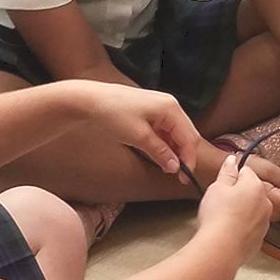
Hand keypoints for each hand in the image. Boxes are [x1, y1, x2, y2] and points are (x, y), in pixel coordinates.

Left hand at [69, 81, 200, 179]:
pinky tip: (158, 155)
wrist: (89, 100)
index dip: (189, 159)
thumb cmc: (113, 113)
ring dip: (174, 151)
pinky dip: (164, 144)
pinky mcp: (149, 112)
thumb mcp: (138, 136)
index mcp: (170, 108)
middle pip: (185, 134)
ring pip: (175, 133)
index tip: (184, 178)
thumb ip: (160, 152)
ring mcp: (159, 107)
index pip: (189, 137)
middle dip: (184, 155)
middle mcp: (169, 105)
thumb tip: (175, 167)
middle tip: (179, 177)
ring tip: (167, 168)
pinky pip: (164, 131)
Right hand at [198, 156, 272, 263]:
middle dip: (238, 194)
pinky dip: (242, 227)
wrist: (221, 248)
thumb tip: (232, 161)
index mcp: (256, 186)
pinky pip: (251, 227)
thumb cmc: (218, 217)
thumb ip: (227, 171)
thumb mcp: (217, 187)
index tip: (223, 183)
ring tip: (223, 217)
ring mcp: (264, 222)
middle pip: (251, 191)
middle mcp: (266, 203)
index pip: (246, 171)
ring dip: (241, 210)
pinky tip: (228, 229)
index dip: (231, 177)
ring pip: (252, 209)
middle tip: (221, 201)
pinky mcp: (259, 238)